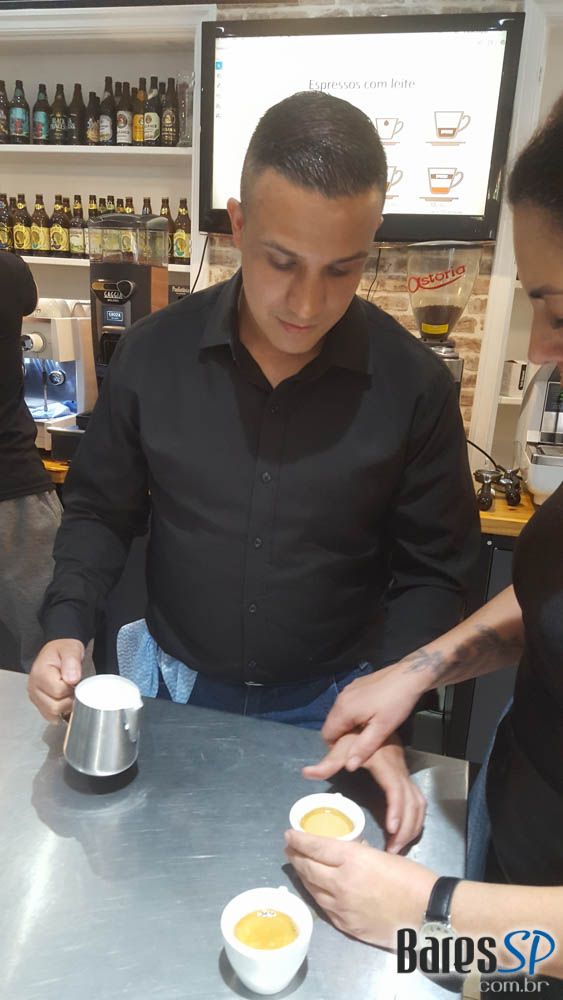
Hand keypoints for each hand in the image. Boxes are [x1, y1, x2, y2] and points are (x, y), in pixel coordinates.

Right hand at [27, 639, 84, 722]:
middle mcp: (33, 687)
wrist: (57, 652)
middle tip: (73, 687)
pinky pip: (50, 716)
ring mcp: (35, 696)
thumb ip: (72, 662)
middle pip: (55, 706)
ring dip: (65, 706)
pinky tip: (65, 702)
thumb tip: (72, 679)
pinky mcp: (38, 703)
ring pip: (52, 714)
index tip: (75, 679)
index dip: (71, 687)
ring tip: (69, 692)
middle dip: (69, 699)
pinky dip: (60, 713)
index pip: (59, 691)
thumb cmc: (63, 651)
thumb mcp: (71, 649)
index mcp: (40, 673)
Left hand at [285, 830, 436, 948]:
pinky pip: (324, 908)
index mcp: (351, 860)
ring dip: (303, 876)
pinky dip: (316, 895)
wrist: (427, 913)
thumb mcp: (382, 855)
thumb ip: (359, 854)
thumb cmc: (411, 878)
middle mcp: (340, 883)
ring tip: (298, 867)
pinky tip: (315, 890)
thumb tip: (348, 852)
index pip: (315, 847)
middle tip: (289, 849)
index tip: (289, 834)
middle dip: (296, 856)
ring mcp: (341, 908)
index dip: (299, 840)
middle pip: (309, 868)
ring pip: (312, 889)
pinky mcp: (346, 926)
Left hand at [303, 733, 425, 852]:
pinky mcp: (405, 780)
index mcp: (386, 764)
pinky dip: (414, 820)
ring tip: (397, 847)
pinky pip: (417, 803)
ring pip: (418, 805)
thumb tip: (306, 773)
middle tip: (392, 851)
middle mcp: (400, 772)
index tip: (391, 829)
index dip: (396, 810)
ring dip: (412, 827)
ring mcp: (405, 776)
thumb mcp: (342, 745)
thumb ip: (327, 762)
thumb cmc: (356, 734)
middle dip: (406, 828)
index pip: (396, 789)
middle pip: (412, 803)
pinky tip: (403, 834)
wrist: (371, 720)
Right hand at [319, 663, 425, 772]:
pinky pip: (347, 704)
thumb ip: (363, 747)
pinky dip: (353, 713)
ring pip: (339, 715)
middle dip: (342, 736)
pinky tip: (370, 715)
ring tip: (367, 730)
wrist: (408, 676)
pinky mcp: (355, 685)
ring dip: (348, 725)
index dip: (336, 747)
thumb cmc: (396, 702)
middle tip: (362, 743)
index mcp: (343, 710)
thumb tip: (348, 766)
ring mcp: (348, 689)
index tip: (352, 751)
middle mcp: (341, 698)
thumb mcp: (382, 729)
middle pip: (331, 725)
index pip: (326, 735)